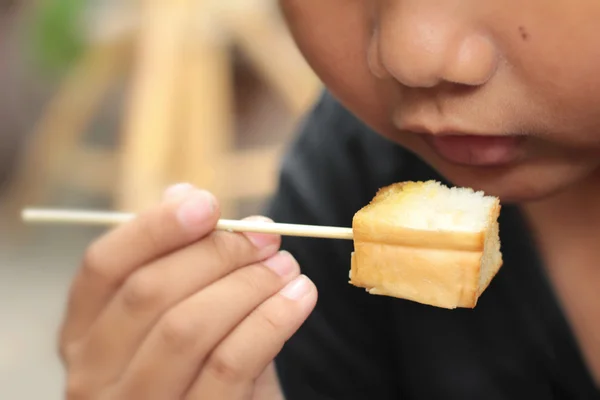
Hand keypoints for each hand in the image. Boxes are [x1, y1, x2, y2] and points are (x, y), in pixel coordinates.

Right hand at [59, 184, 317, 398]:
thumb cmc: (200, 366)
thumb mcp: (182, 314)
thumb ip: (176, 258)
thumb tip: (182, 193)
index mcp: (82, 333)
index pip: (103, 265)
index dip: (154, 226)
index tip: (208, 203)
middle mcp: (92, 375)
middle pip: (148, 291)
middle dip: (216, 253)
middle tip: (267, 238)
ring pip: (186, 327)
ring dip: (248, 284)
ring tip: (287, 268)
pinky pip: (229, 363)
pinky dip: (271, 320)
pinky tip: (299, 298)